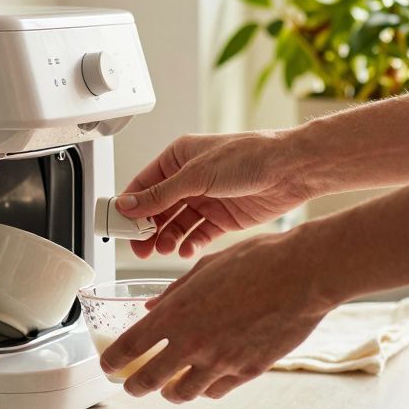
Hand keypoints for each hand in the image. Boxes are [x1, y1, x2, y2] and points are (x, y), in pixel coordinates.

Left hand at [99, 229, 337, 401]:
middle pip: (148, 381)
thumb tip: (153, 306)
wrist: (302, 276)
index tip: (108, 364)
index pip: (129, 348)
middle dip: (134, 385)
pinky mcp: (247, 372)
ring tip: (168, 386)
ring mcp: (220, 362)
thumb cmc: (258, 261)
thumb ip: (175, 292)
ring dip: (170, 392)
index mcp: (176, 314)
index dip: (112, 361)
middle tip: (131, 384)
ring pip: (182, 393)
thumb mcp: (205, 267)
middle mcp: (193, 343)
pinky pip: (216, 390)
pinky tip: (205, 379)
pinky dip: (206, 388)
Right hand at [117, 131, 313, 258]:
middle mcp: (190, 179)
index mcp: (179, 158)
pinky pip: (199, 235)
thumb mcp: (196, 175)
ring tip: (163, 249)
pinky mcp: (223, 219)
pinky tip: (185, 250)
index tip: (118, 226)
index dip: (130, 206)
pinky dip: (190, 244)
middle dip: (147, 228)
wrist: (290, 170)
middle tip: (138, 247)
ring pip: (176, 224)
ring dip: (167, 238)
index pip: (144, 185)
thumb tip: (128, 205)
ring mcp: (206, 199)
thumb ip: (160, 194)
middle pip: (158, 209)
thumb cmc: (249, 157)